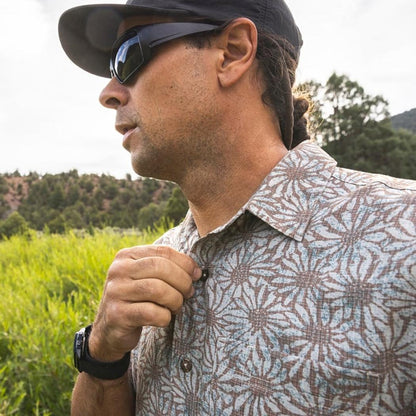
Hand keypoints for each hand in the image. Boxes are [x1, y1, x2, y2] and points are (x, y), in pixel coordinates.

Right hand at [88, 245, 200, 361]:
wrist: (109, 330)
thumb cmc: (137, 299)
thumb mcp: (146, 277)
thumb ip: (166, 268)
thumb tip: (196, 271)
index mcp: (127, 255)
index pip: (162, 251)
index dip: (185, 262)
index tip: (196, 274)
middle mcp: (118, 270)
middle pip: (161, 267)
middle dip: (182, 281)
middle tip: (189, 293)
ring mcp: (115, 292)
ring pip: (157, 289)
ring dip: (175, 300)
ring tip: (177, 306)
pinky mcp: (117, 315)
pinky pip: (151, 313)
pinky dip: (165, 317)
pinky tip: (164, 318)